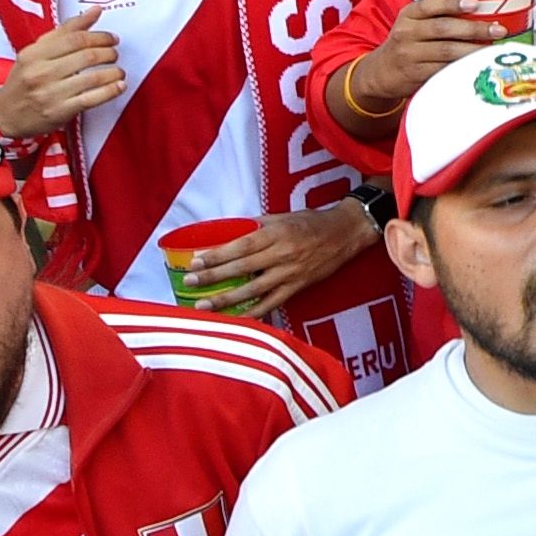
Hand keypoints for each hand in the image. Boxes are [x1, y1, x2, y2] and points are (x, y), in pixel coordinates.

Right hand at [0, 17, 124, 141]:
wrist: (6, 115)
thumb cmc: (24, 81)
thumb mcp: (36, 53)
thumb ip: (66, 31)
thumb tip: (95, 11)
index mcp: (34, 54)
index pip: (74, 38)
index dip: (100, 36)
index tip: (112, 38)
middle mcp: (40, 72)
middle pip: (86, 56)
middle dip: (109, 53)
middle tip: (114, 54)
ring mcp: (50, 93)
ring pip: (93, 77)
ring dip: (114, 72)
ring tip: (118, 71)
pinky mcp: (59, 112)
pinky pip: (92, 99)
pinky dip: (110, 91)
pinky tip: (118, 86)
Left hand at [177, 203, 375, 315]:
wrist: (346, 233)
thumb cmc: (312, 221)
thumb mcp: (282, 217)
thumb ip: (256, 226)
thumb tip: (228, 233)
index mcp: (276, 234)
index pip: (241, 246)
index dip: (217, 255)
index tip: (196, 261)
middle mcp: (282, 254)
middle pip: (242, 268)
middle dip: (213, 277)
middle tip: (190, 282)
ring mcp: (290, 273)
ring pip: (254, 290)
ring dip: (227, 299)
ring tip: (204, 307)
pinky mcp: (298, 287)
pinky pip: (272, 304)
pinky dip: (254, 313)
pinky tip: (236, 318)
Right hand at [353, 0, 524, 107]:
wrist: (382, 71)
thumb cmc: (409, 42)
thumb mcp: (415, 23)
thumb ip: (439, 15)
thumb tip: (485, 11)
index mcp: (409, 14)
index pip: (430, 5)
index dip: (453, 3)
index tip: (475, 3)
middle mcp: (406, 32)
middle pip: (443, 28)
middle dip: (474, 28)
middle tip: (498, 29)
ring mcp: (410, 54)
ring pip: (446, 51)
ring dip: (473, 49)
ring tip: (494, 49)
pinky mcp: (415, 74)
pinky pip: (443, 69)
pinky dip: (463, 67)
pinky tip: (478, 64)